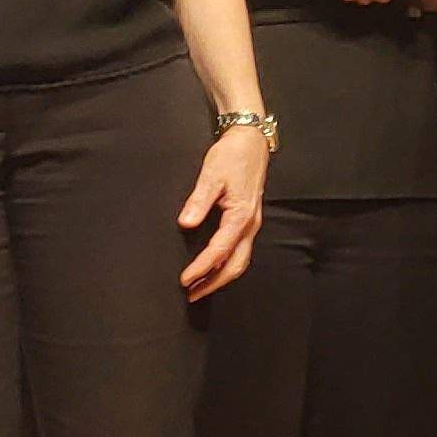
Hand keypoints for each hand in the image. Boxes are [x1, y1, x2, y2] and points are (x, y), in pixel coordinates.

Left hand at [178, 124, 267, 300]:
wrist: (250, 142)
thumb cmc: (232, 156)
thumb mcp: (211, 174)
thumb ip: (199, 200)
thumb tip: (186, 223)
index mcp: (240, 216)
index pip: (219, 251)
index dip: (201, 268)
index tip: (185, 280)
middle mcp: (250, 225)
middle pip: (235, 265)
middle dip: (214, 282)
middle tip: (192, 294)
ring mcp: (252, 224)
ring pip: (240, 260)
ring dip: (220, 276)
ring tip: (200, 287)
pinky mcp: (248, 220)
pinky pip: (240, 250)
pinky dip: (226, 264)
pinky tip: (213, 267)